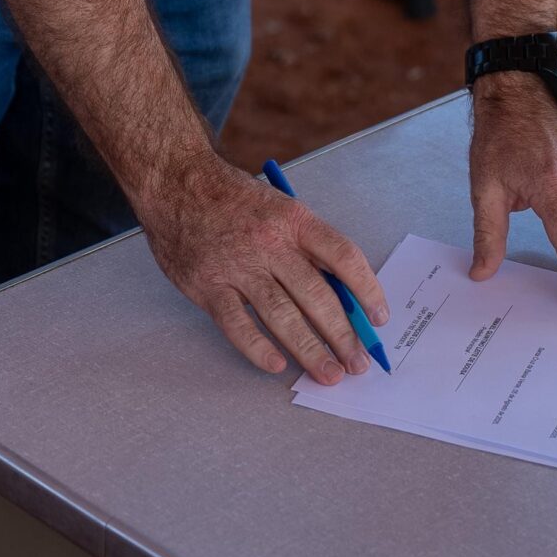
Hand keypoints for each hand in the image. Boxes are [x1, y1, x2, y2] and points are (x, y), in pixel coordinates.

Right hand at [140, 154, 387, 386]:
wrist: (176, 182)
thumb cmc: (233, 198)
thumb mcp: (279, 206)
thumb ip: (306, 245)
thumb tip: (342, 293)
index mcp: (294, 220)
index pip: (343, 256)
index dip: (368, 289)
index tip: (380, 317)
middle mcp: (270, 243)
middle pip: (316, 295)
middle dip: (343, 334)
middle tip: (358, 363)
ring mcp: (238, 266)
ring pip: (282, 315)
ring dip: (310, 350)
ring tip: (329, 373)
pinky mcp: (208, 285)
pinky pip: (237, 324)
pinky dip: (258, 348)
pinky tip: (277, 365)